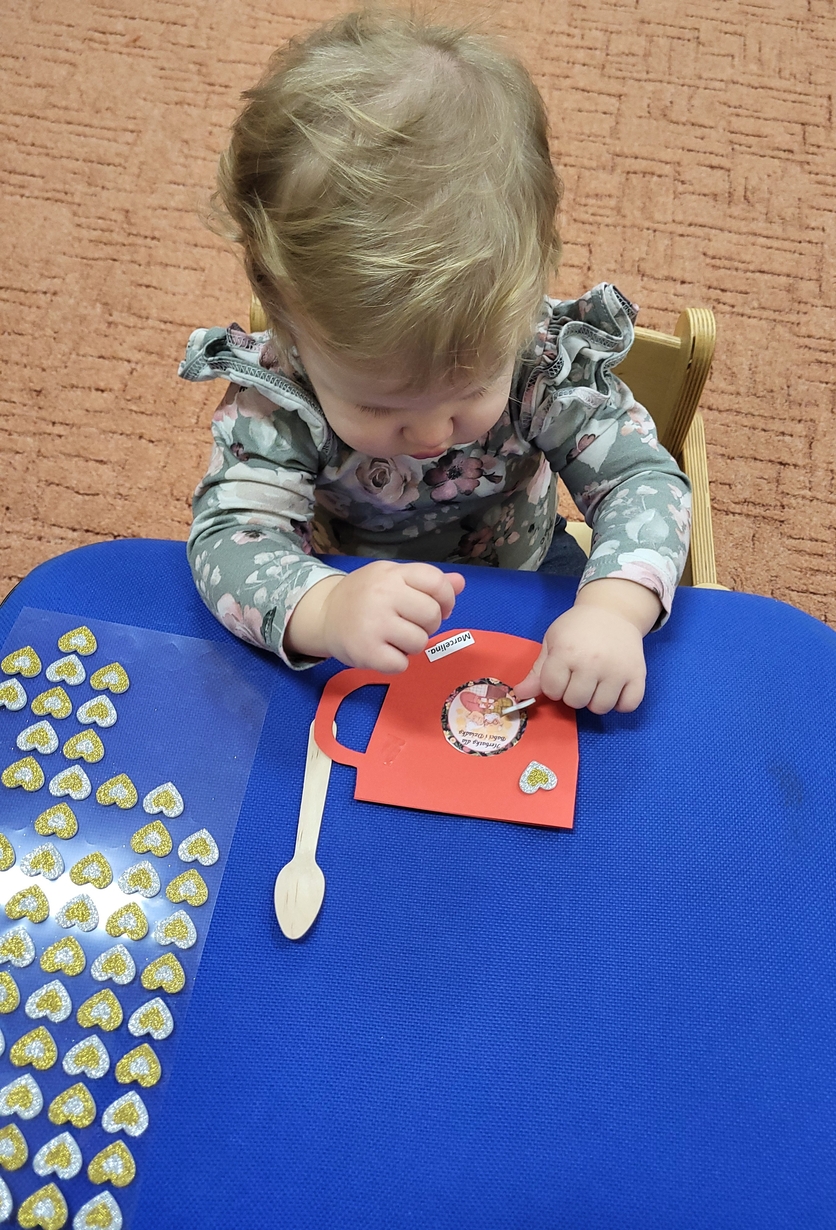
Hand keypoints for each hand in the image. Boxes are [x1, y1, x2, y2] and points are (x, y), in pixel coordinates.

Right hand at [284, 561, 464, 671]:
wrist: (323, 615)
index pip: (436, 582)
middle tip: (410, 625)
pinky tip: (383, 651)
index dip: (447, 598)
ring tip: (394, 638)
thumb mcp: (392, 579)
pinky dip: (397, 662)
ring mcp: (373, 624)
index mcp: (392, 574)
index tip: (442, 607)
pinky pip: (402, 664)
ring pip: (420, 642)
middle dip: (428, 624)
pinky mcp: (366, 652)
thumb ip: (426, 581)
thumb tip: (460, 582)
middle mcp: (382, 595)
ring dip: (412, 645)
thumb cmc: (364, 596)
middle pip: (432, 615)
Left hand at [514, 579, 661, 713]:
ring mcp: (617, 670)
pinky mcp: (638, 675)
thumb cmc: (577, 627)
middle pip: (575, 702)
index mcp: (567, 652)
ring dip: (595, 700)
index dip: (553, 685)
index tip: (561, 673)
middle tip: (579, 677)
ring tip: (596, 683)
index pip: (552, 690)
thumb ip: (538, 671)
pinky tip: (614, 689)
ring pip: (600, 708)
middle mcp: (592, 663)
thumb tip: (520, 694)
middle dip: (573, 693)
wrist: (613, 611)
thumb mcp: (553, 641)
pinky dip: (620, 703)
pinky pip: (628, 706)